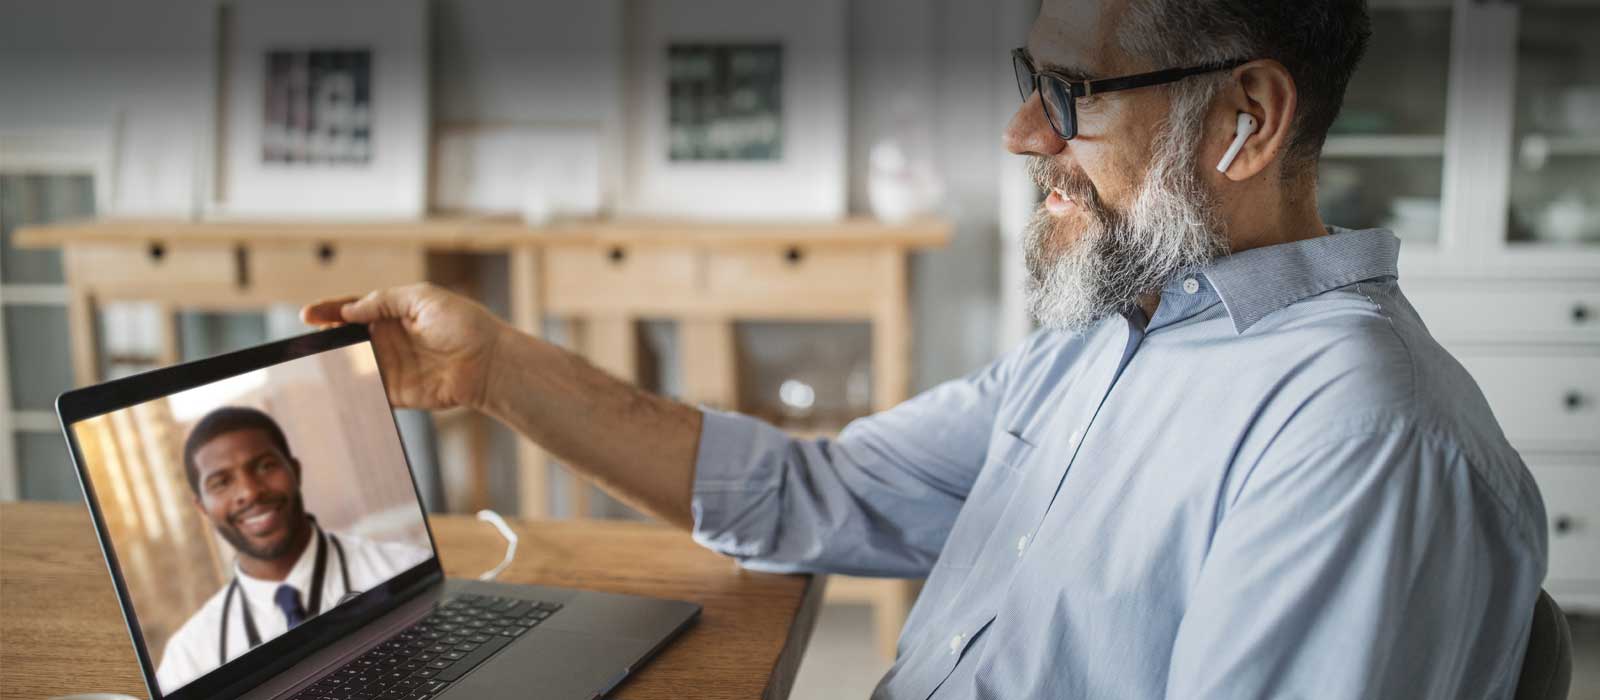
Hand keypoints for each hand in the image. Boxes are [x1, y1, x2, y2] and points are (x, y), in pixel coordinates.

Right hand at [301, 284, 506, 410]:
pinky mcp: (397, 392)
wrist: (488, 362)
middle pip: (348, 338)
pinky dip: (350, 390)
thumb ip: (384, 301)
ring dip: (332, 365)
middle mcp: (390, 339)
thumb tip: (351, 310)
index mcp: (395, 313)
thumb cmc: (464, 324)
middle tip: (309, 341)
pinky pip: (367, 391)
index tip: (308, 314)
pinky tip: (333, 387)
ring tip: (311, 363)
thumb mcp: (423, 298)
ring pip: (352, 365)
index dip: (331, 311)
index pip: (355, 309)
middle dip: (326, 339)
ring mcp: (392, 366)